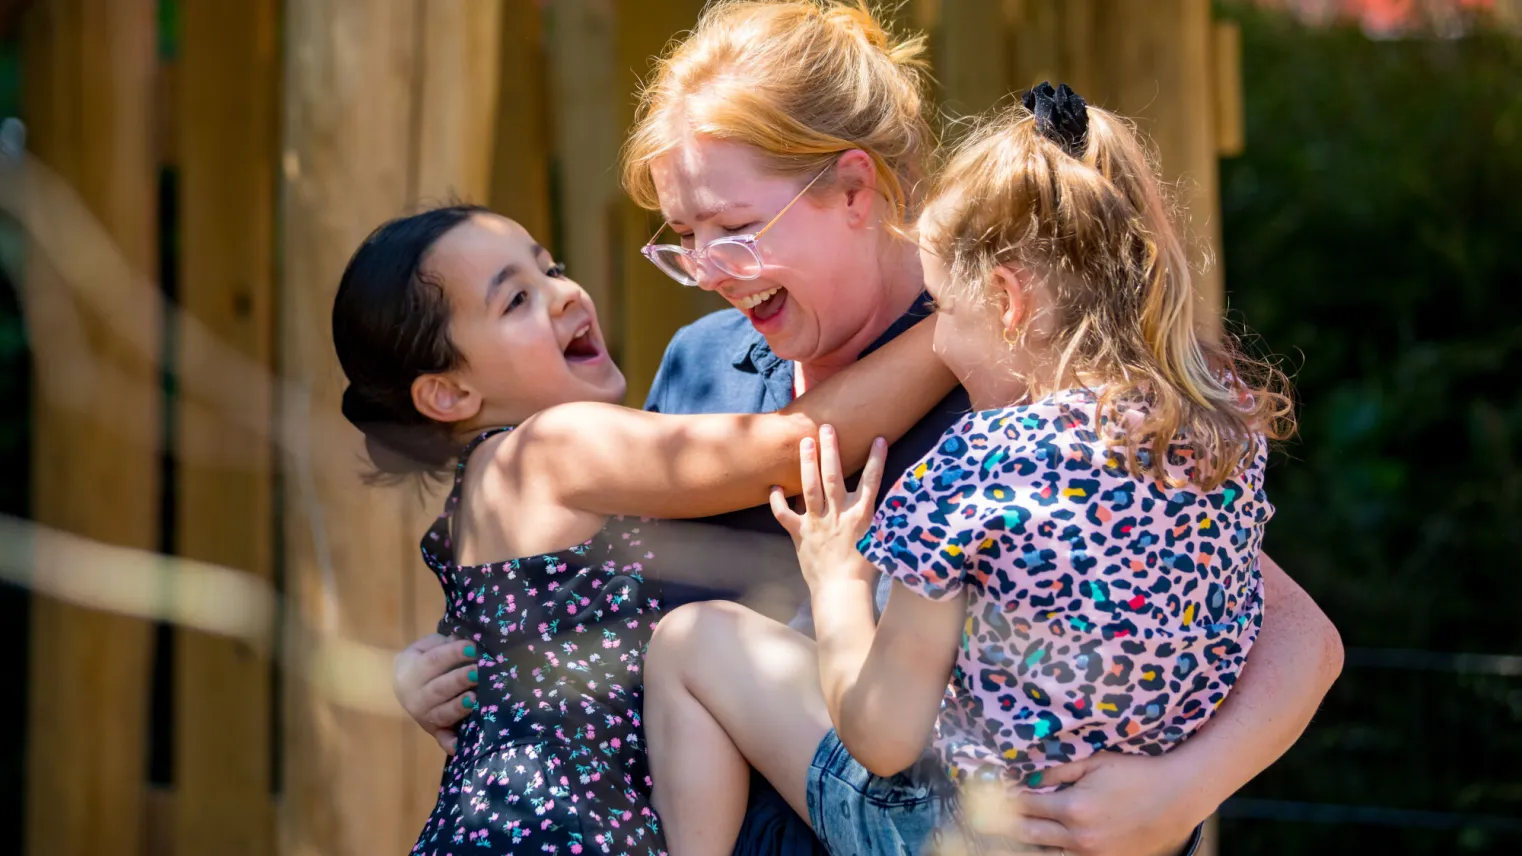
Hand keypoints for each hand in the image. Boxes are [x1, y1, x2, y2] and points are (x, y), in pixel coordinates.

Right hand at [392, 633, 478, 753]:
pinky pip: (442, 739)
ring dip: (458, 707)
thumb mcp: (428, 646)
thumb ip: (444, 642)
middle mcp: (415, 696)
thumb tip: (468, 638)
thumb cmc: (425, 659)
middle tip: (479, 671)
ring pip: (442, 713)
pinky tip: (459, 745)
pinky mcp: (435, 731)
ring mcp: (425, 716)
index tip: (474, 647)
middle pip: (439, 689)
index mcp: (412, 670)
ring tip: (475, 698)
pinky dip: (450, 743)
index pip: (433, 661)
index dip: (453, 654)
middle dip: (460, 680)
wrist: (406, 684)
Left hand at [769, 426, 885, 591]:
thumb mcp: (878, 542)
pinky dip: (777, 501)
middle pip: (833, 476)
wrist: (841, 593)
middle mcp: (838, 515)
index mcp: (861, 517)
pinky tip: (774, 486)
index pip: (872, 482)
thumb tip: (880, 504)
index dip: (876, 459)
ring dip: (806, 463)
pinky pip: (784, 515)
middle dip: (831, 450)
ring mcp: (817, 524)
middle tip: (827, 427)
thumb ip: (875, 520)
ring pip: (809, 488)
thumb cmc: (864, 572)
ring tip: (805, 442)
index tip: (878, 439)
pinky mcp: (800, 534)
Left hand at [1015, 753, 1208, 855]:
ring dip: (1030, 840)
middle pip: (1028, 834)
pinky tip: (1050, 840)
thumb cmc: (1136, 774)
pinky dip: (1057, 850)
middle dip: (1008, 822)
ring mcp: (1093, 855)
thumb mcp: (1095, 762)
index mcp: (1074, 809)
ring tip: (1020, 828)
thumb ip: (1058, 770)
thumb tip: (1027, 778)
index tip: (998, 792)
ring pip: (1046, 854)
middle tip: (994, 815)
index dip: (1009, 798)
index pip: (1026, 806)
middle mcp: (1079, 837)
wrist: (1177, 797)